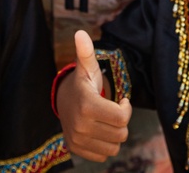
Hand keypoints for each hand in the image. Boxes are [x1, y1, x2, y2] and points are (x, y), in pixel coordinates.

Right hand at [56, 31, 131, 161]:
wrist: (62, 101)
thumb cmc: (82, 84)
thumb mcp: (87, 68)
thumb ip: (86, 52)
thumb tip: (80, 33)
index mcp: (87, 105)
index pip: (122, 118)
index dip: (125, 108)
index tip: (121, 100)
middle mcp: (80, 126)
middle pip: (121, 134)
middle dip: (121, 121)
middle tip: (112, 110)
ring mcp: (78, 140)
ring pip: (114, 147)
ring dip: (114, 134)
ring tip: (105, 121)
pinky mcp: (77, 150)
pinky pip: (104, 155)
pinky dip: (105, 145)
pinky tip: (99, 131)